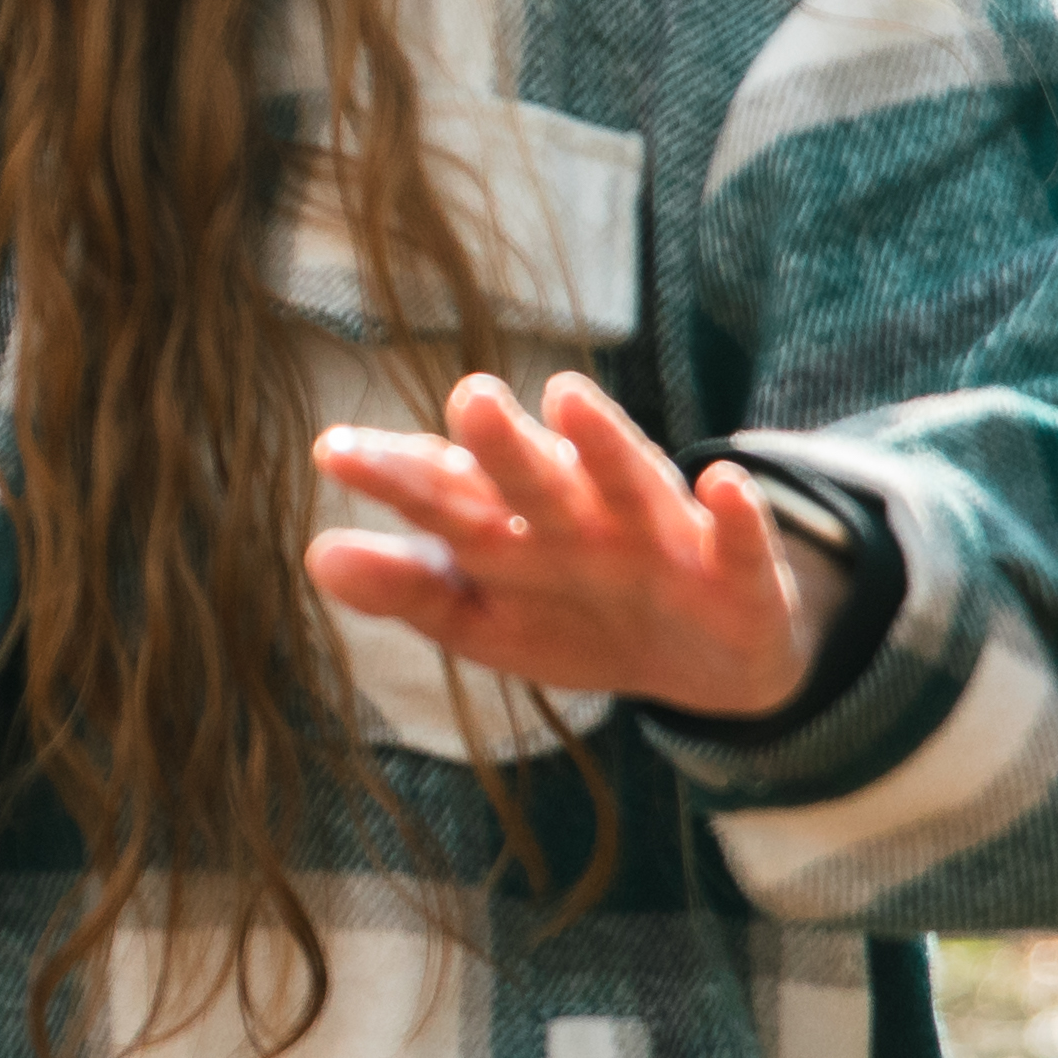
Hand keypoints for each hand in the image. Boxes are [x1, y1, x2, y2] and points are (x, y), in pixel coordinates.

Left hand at [305, 372, 834, 722]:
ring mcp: (662, 537)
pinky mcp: (737, 570)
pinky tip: (722, 485)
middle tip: (464, 397)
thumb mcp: (487, 619)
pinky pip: (740, 542)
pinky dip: (737, 517)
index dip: (397, 476)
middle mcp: (583, 516)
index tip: (334, 452)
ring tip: (570, 398)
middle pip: (533, 478)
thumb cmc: (577, 617)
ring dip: (605, 443)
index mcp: (517, 529)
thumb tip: (316, 556)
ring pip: (631, 483)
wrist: (707, 660)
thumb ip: (409, 588)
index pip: (448, 497)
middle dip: (501, 443)